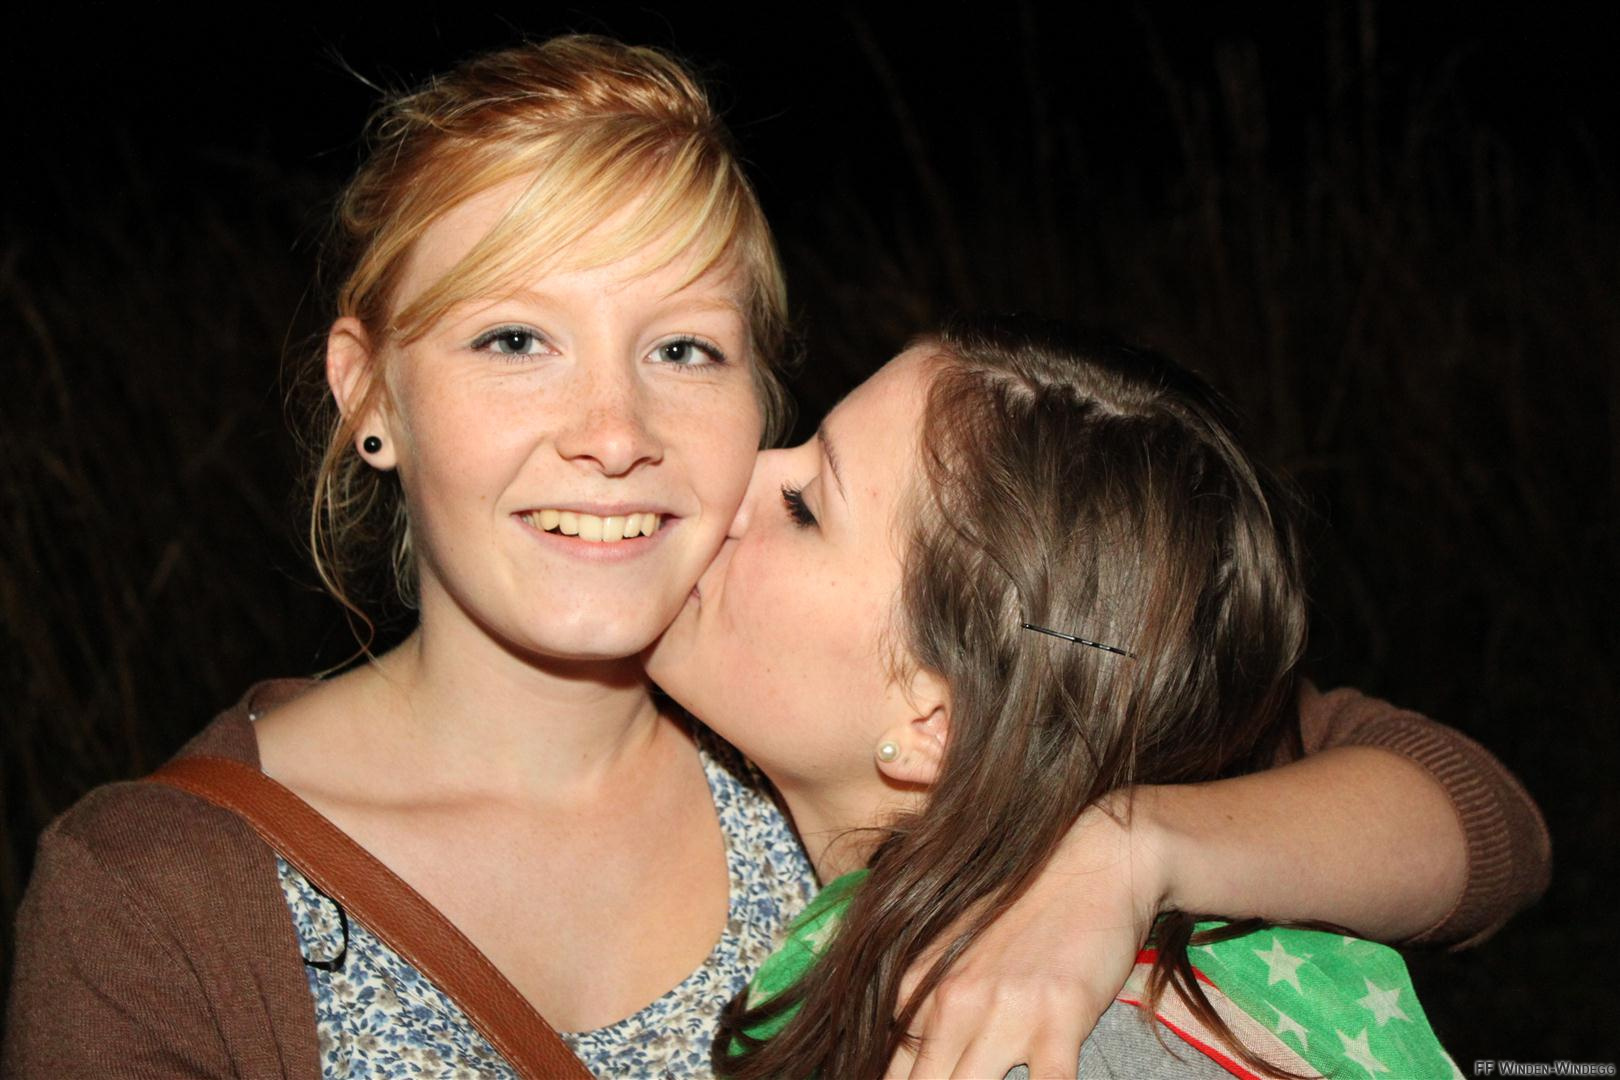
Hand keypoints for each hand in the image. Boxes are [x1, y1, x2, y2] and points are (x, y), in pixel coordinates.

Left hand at [885, 795, 1166, 1078]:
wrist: (1093, 861)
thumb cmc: (1026, 904)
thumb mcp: (955, 946)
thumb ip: (925, 1002)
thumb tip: (908, 1058)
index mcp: (917, 985)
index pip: (887, 1069)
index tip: (925, 1076)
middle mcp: (950, 1002)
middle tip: (960, 1077)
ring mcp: (1003, 1013)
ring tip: (996, 1078)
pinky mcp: (1059, 1020)